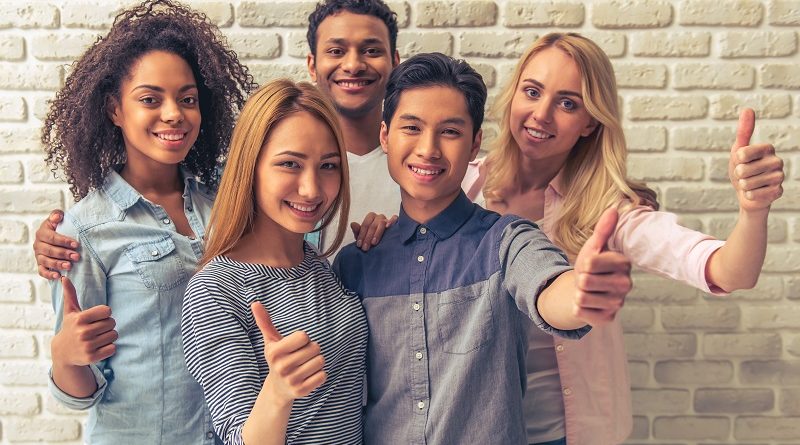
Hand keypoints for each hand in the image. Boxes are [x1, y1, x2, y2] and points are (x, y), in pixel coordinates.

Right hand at [34, 209, 79, 279]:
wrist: (55, 236)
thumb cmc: (59, 227)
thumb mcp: (57, 219)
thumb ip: (56, 215)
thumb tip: (57, 216)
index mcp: (42, 233)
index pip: (52, 237)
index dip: (64, 241)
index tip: (76, 244)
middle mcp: (38, 245)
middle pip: (50, 251)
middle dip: (64, 254)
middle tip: (77, 256)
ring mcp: (39, 256)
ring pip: (46, 261)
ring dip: (58, 264)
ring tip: (69, 266)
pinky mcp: (41, 265)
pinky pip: (42, 271)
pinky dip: (48, 274)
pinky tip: (57, 276)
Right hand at [51, 277, 116, 366]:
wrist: (63, 353)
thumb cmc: (71, 328)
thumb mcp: (70, 312)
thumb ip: (70, 295)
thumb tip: (64, 278)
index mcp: (80, 319)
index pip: (107, 311)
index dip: (105, 313)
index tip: (96, 317)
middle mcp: (83, 332)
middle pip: (112, 323)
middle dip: (107, 325)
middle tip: (96, 329)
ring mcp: (87, 346)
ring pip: (114, 335)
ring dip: (109, 336)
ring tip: (97, 338)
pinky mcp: (92, 358)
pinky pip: (113, 348)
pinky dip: (109, 347)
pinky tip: (98, 347)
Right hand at [251, 302, 325, 402]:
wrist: (278, 388)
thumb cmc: (277, 358)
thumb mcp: (271, 341)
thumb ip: (265, 322)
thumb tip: (255, 303)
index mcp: (274, 352)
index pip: (304, 336)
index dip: (303, 339)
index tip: (295, 346)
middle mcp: (281, 367)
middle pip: (315, 348)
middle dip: (311, 350)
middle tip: (300, 357)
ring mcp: (291, 381)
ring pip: (321, 361)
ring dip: (316, 362)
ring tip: (304, 366)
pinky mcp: (302, 391)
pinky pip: (323, 376)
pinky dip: (319, 374)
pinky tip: (308, 377)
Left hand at [350, 212, 397, 251]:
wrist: (382, 243)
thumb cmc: (371, 239)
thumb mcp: (363, 237)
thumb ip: (358, 231)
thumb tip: (352, 224)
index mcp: (370, 218)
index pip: (365, 225)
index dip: (361, 235)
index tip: (359, 245)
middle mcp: (378, 217)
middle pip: (373, 225)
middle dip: (368, 237)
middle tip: (365, 248)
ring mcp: (387, 219)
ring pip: (382, 223)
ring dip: (377, 233)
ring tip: (374, 243)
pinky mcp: (395, 222)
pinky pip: (395, 218)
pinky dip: (391, 221)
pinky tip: (388, 227)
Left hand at [572, 208, 631, 325]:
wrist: (584, 290)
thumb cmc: (591, 266)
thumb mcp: (594, 246)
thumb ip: (603, 229)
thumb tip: (613, 209)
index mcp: (624, 264)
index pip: (591, 262)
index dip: (584, 263)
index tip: (590, 265)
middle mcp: (626, 284)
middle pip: (585, 280)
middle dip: (580, 279)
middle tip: (587, 280)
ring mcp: (618, 303)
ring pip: (581, 296)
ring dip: (578, 294)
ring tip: (587, 291)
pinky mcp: (608, 319)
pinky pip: (580, 312)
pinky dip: (578, 308)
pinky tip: (587, 304)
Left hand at [729, 108, 783, 211]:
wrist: (747, 193)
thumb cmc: (742, 169)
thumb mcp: (738, 150)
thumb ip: (744, 131)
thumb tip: (748, 109)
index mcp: (767, 148)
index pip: (742, 153)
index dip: (736, 160)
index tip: (741, 161)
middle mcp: (777, 161)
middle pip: (743, 170)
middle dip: (738, 175)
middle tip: (745, 176)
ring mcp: (779, 177)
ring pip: (747, 183)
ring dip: (743, 186)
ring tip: (750, 184)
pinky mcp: (777, 192)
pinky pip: (753, 194)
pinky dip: (749, 195)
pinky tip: (755, 193)